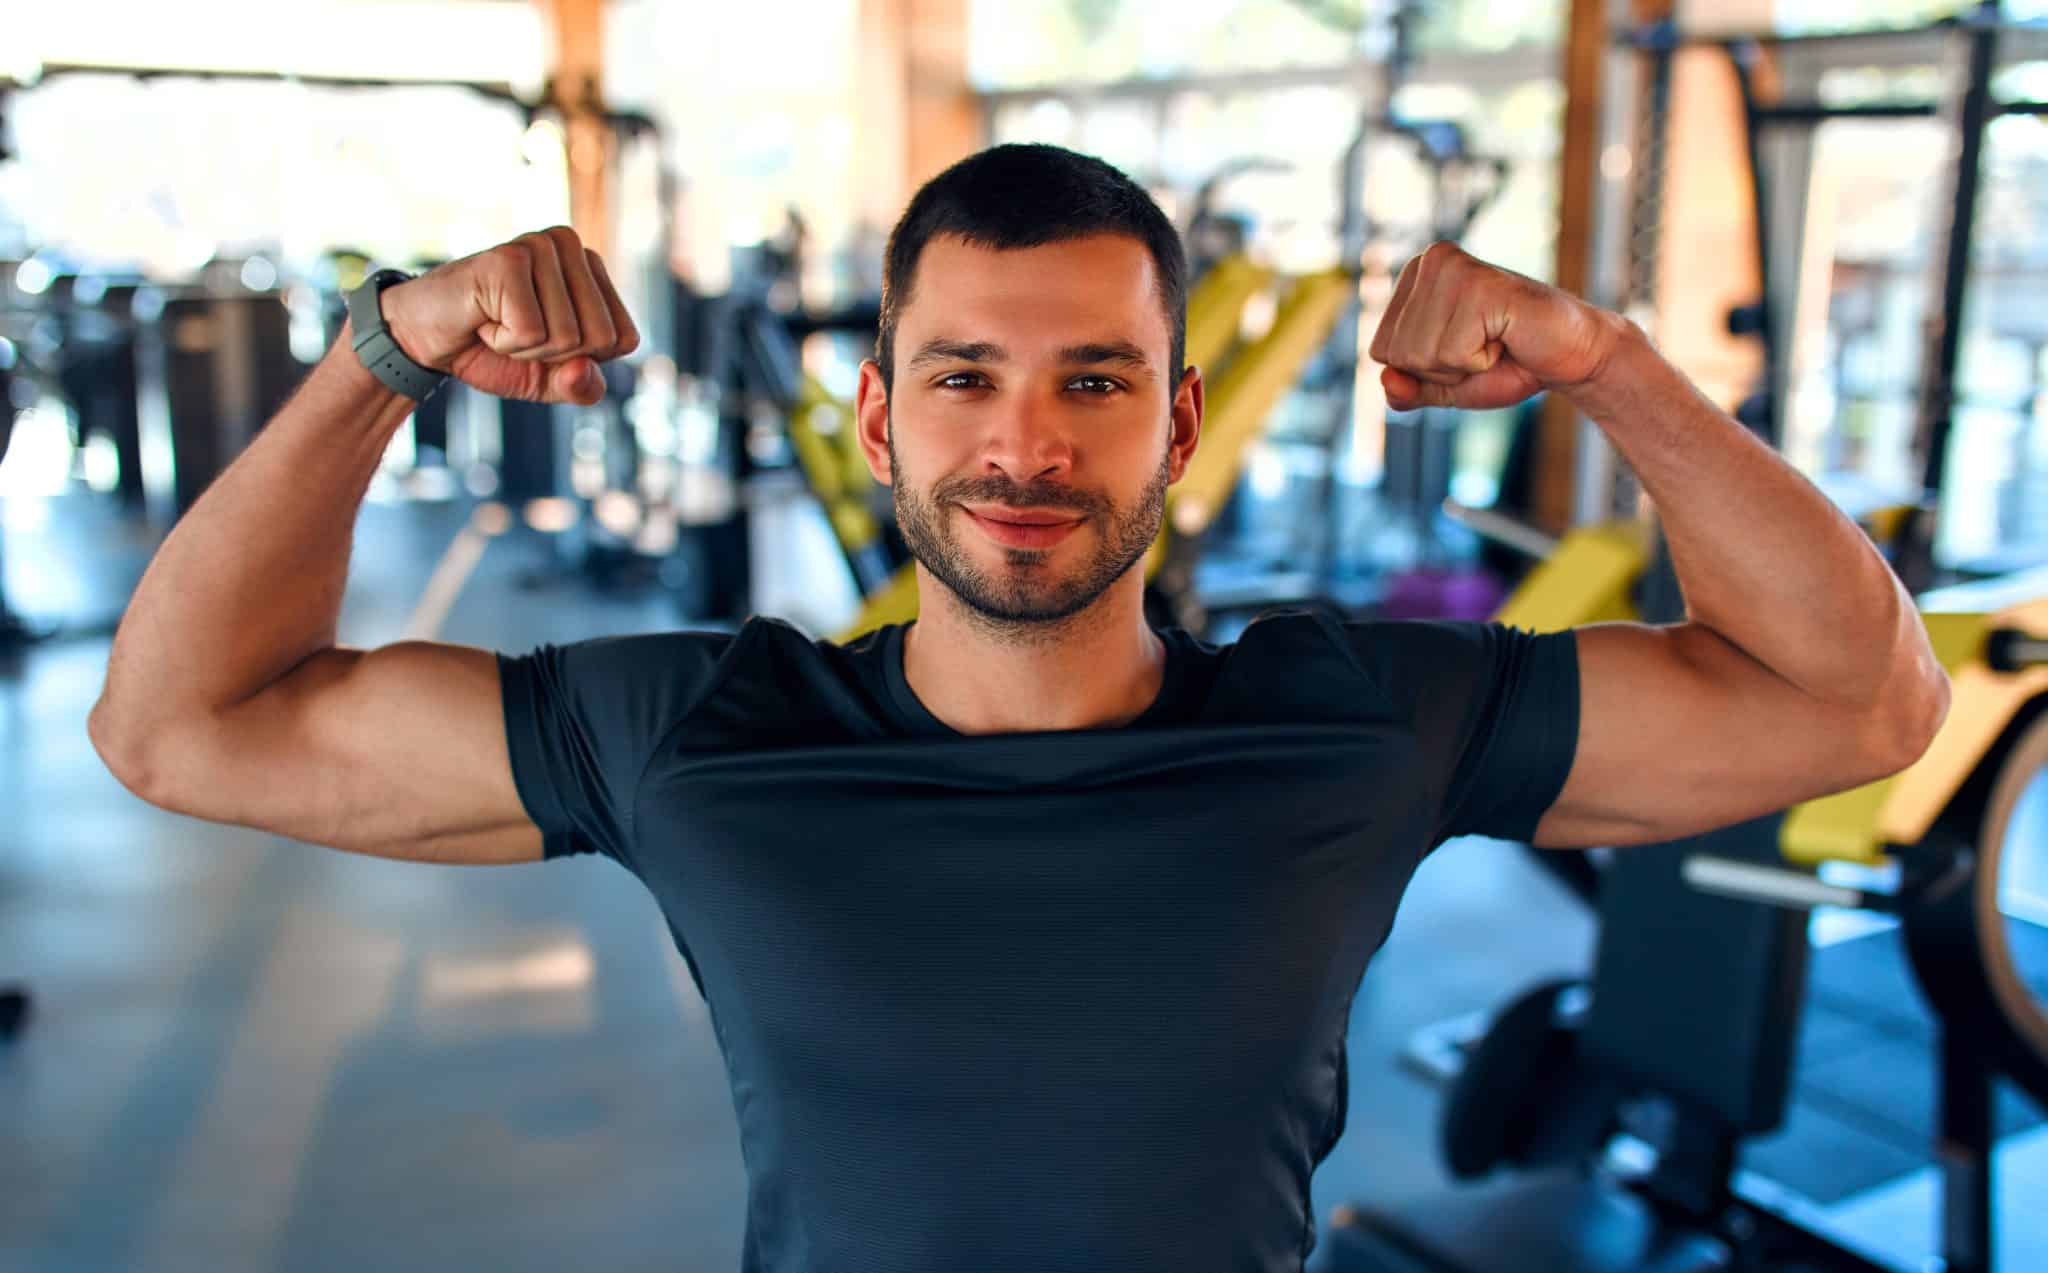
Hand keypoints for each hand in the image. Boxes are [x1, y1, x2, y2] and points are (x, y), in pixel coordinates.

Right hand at [377, 226, 640, 405]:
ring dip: (524, 348)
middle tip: (515, 331)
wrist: (423, 338)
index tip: (542, 340)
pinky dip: (502, 341)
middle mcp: (569, 245)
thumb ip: (581, 385)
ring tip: (496, 322)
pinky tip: (482, 318)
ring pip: (568, 337)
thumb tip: (584, 370)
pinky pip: (530, 332)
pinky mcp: (509, 258)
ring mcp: (539, 246)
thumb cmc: (489, 351)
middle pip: (601, 339)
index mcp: (591, 266)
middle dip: (554, 355)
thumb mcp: (548, 379)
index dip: (583, 359)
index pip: (624, 339)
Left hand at [1368, 241, 1624, 411]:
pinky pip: (1451, 353)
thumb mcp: (1444, 384)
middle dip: (1441, 369)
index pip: (1381, 352)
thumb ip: (1407, 389)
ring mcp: (1452, 267)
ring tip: (1495, 340)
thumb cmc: (1508, 363)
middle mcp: (1429, 260)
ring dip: (1463, 366)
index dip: (1423, 371)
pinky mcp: (1479, 284)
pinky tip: (1506, 337)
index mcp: (1413, 275)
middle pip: (1397, 354)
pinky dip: (1481, 361)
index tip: (1464, 349)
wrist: (1570, 356)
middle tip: (1484, 347)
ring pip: (1420, 356)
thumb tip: (1387, 380)